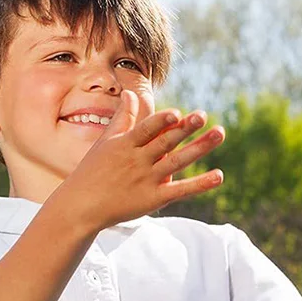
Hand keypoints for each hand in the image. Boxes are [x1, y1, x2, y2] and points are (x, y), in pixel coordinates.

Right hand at [56, 90, 224, 233]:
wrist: (81, 207)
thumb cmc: (94, 170)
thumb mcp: (106, 142)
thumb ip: (123, 118)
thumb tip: (131, 93)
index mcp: (125, 145)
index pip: (145, 130)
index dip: (161, 122)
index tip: (177, 113)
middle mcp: (137, 161)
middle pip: (165, 143)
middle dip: (184, 129)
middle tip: (203, 115)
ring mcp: (147, 180)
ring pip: (177, 162)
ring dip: (199, 148)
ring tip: (220, 133)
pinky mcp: (155, 199)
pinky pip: (181, 190)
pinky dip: (200, 184)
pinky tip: (219, 176)